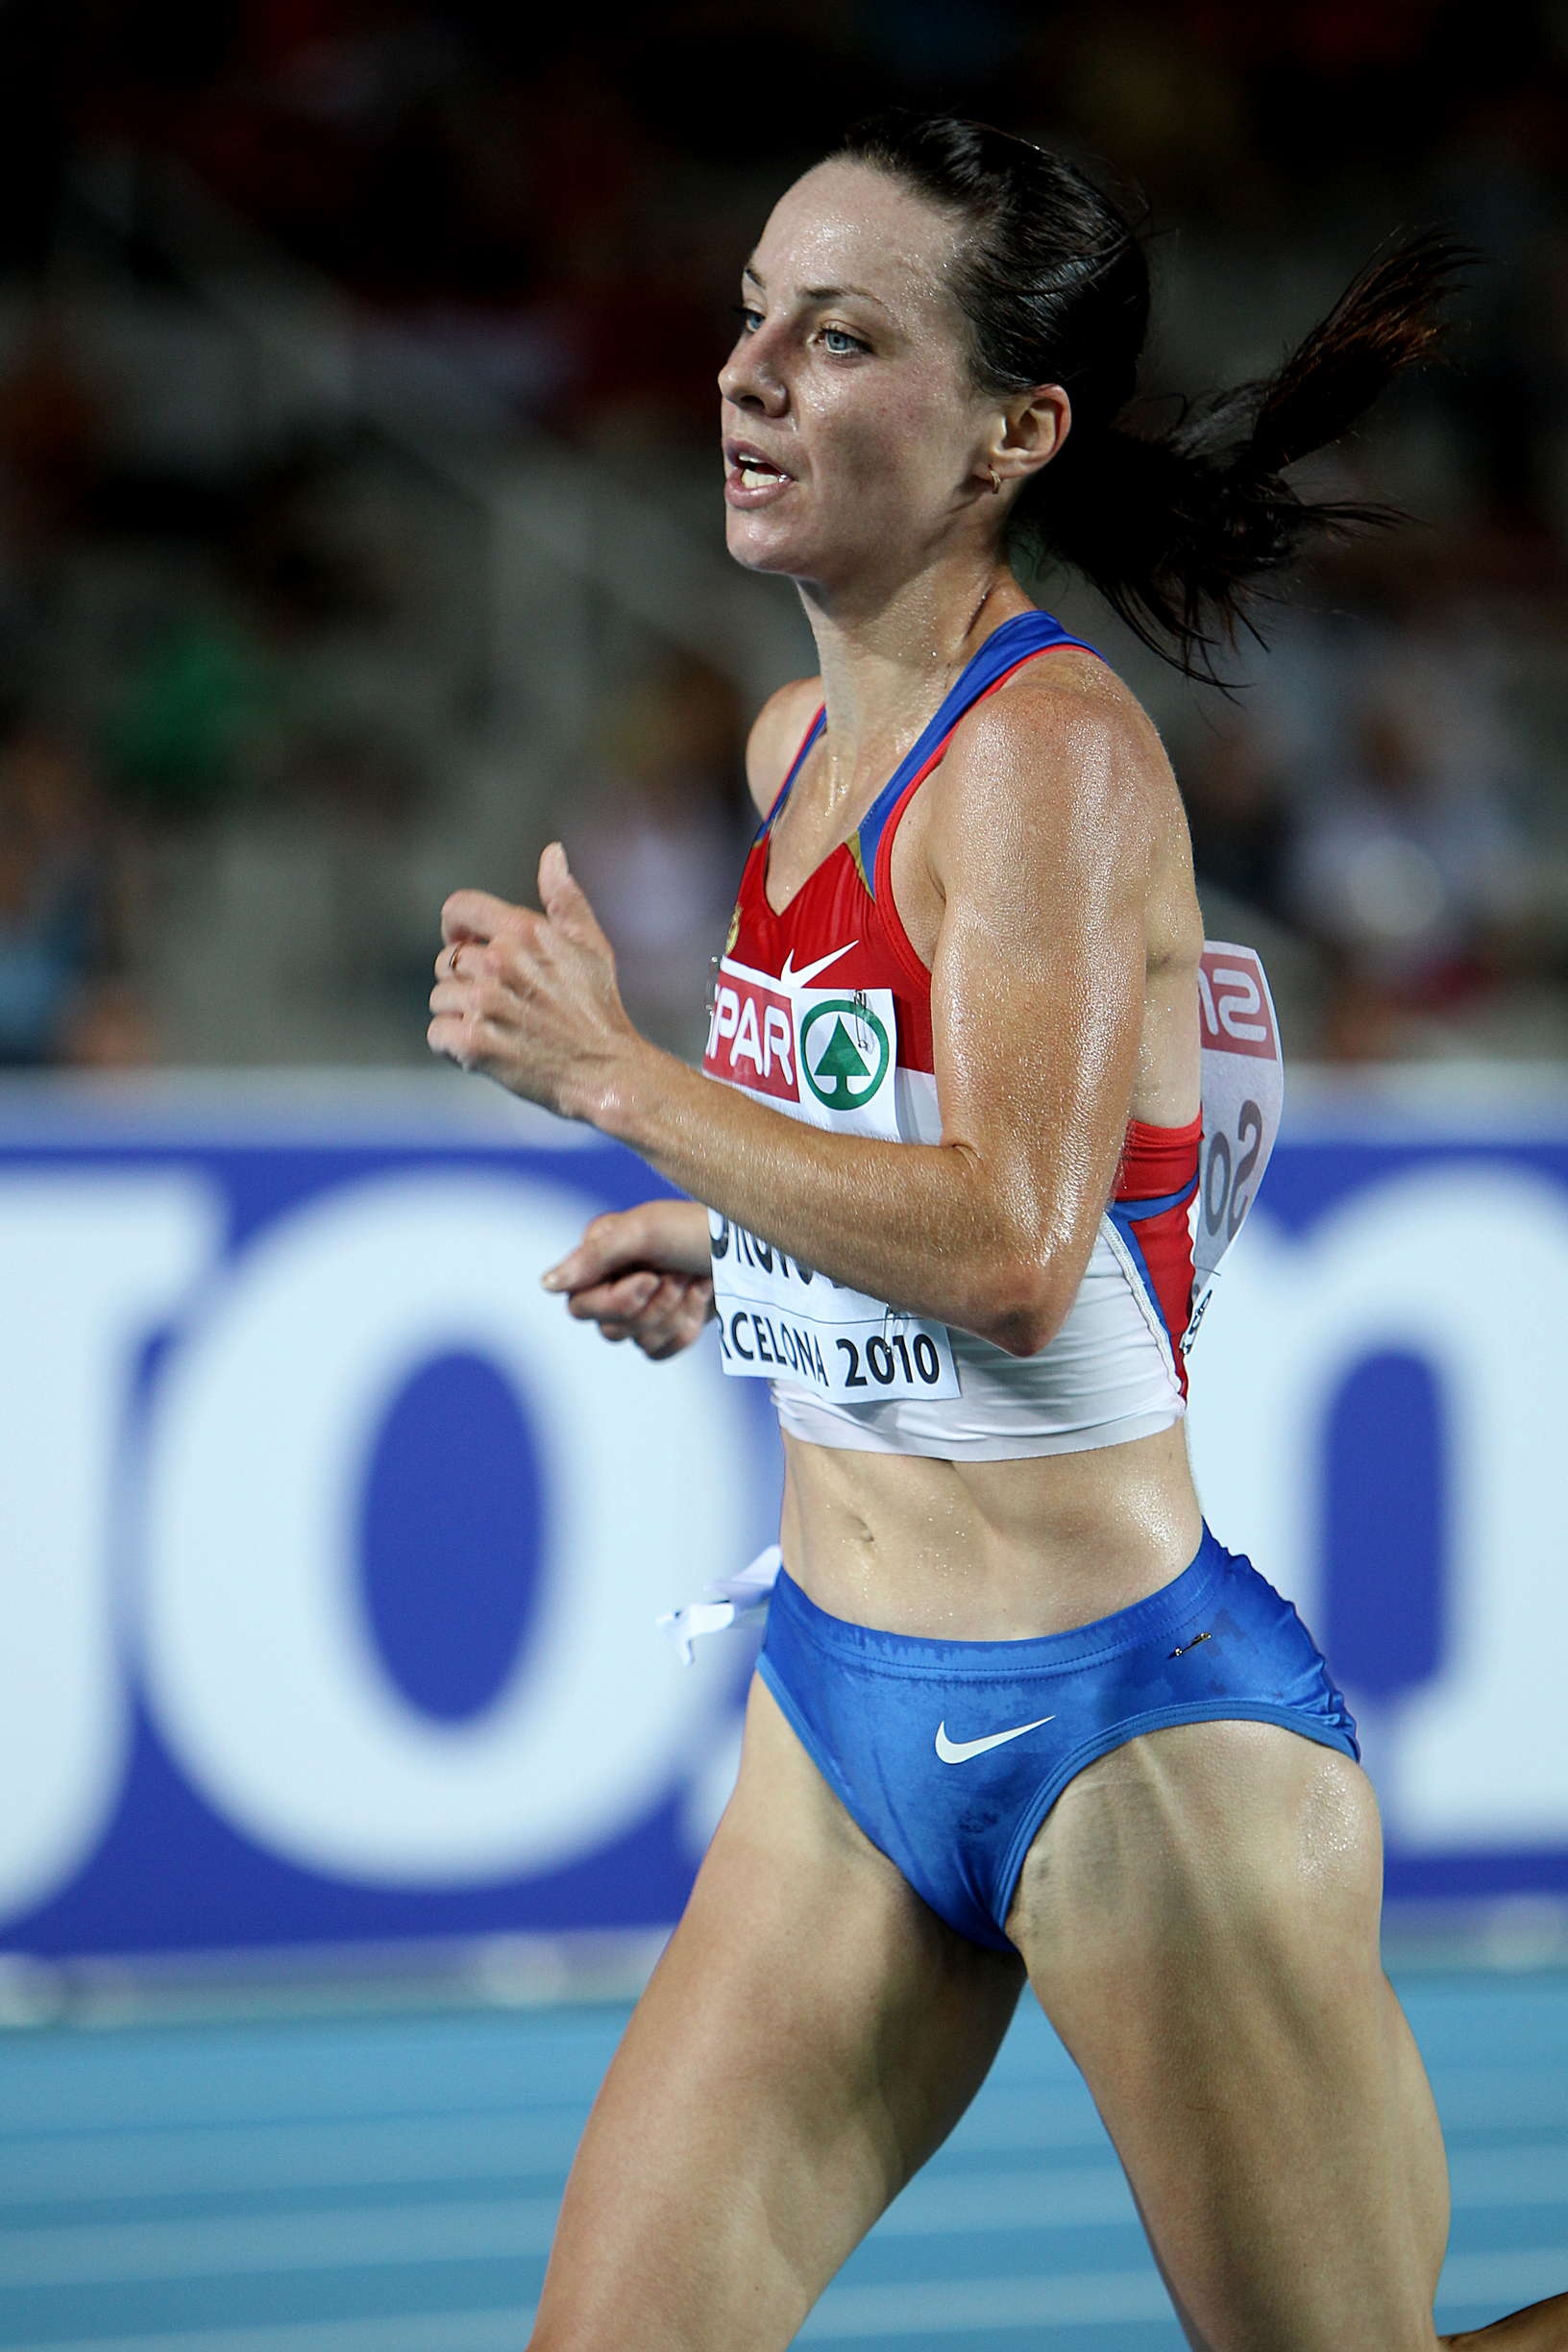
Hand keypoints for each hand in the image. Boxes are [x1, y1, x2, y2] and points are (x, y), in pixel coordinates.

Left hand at [427, 843, 646, 1121]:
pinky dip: (453, 1046)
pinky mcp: (473, 1044)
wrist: (607, 1073)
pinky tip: (486, 1051)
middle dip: (464, 982)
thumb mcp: (591, 945)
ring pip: (440, 999)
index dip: (455, 927)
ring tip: (500, 1029)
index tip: (464, 945)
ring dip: (460, 1016)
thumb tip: (552, 852)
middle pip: (445, 961)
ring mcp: (484, 1004)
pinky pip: (436, 1034)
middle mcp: (498, 962)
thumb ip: (564, 898)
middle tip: (500, 1005)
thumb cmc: (599, 1010)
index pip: (458, 908)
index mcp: (522, 932)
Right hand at [543, 1199, 714, 1360]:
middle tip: (679, 1274)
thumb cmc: (693, 1229)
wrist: (750, 1243)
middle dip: (654, 1306)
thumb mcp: (642, 1231)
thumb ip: (594, 1257)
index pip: (580, 1306)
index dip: (617, 1302)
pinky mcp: (665, 1326)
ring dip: (674, 1313)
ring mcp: (640, 1307)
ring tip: (693, 1280)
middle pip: (610, 1330)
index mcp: (599, 1256)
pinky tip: (700, 1299)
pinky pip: (658, 1352)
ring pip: (638, 1341)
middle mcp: (613, 1282)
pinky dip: (684, 1330)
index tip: (651, 1277)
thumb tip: (546, 1285)